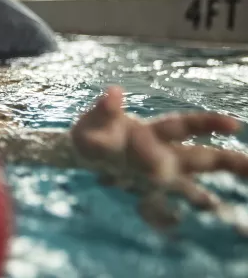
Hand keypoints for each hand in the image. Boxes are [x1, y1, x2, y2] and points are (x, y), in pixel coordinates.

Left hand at [71, 86, 247, 232]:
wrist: (82, 151)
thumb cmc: (91, 130)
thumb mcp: (93, 119)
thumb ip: (104, 109)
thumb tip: (114, 91)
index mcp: (152, 133)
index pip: (185, 126)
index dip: (208, 124)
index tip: (234, 124)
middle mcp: (161, 154)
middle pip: (200, 157)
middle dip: (230, 162)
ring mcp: (156, 176)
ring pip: (189, 185)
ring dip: (204, 195)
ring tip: (220, 206)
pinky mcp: (144, 192)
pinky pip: (159, 207)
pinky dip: (165, 217)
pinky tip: (175, 222)